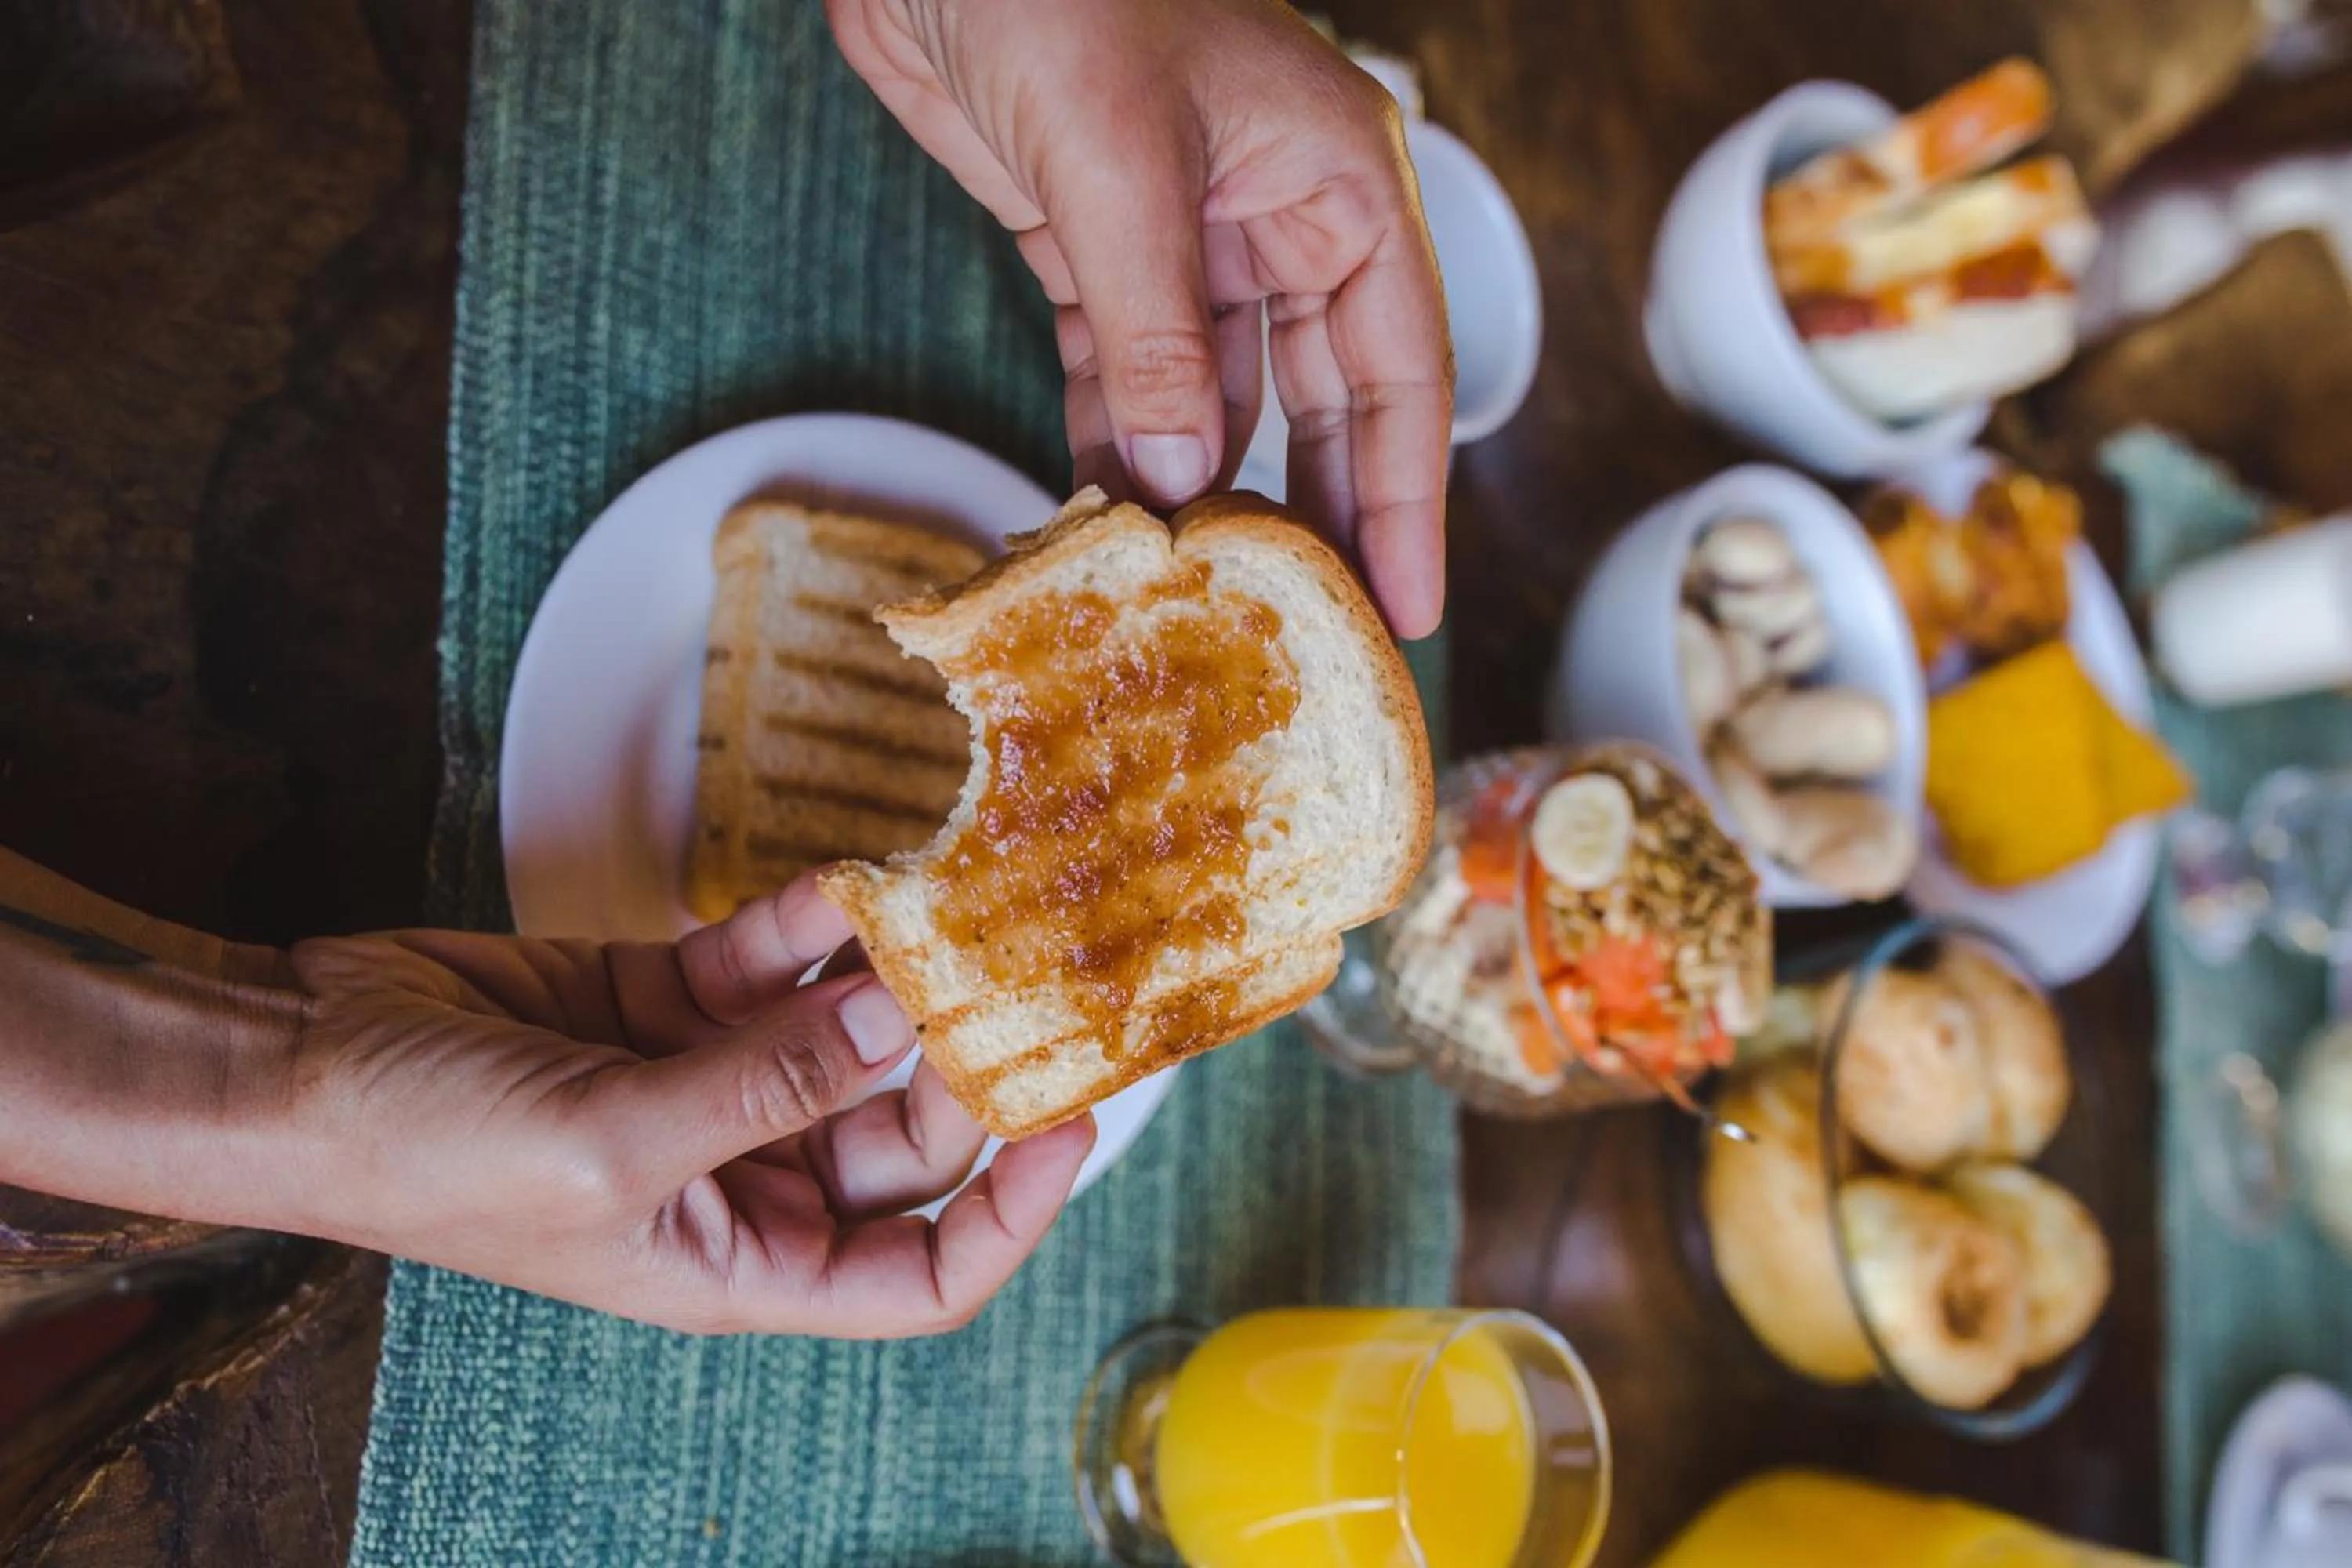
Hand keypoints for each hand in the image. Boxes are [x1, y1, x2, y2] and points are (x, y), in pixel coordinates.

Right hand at [273, 876, 1093, 1334]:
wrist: (296, 1062)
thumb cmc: (426, 1152)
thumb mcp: (611, 1143)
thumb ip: (768, 1085)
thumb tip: (906, 1026)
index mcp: (743, 1263)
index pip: (923, 1271)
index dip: (1012, 1211)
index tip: (1070, 1119)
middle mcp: (745, 1179)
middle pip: (905, 1130)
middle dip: (960, 1055)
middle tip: (1016, 967)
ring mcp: (713, 1083)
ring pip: (853, 1033)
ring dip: (898, 973)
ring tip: (956, 900)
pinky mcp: (673, 997)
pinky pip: (779, 962)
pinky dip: (816, 925)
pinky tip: (851, 883)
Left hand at [830, 0, 1452, 637]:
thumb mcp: (1119, 163)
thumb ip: (1157, 333)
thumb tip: (1181, 482)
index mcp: (1337, 180)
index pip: (1401, 367)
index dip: (1407, 496)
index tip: (1405, 608)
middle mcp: (1279, 214)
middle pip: (1322, 399)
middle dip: (1316, 516)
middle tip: (1313, 638)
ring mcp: (1186, 233)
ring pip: (1218, 396)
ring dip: (1202, 491)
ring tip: (1202, 603)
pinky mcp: (1095, 244)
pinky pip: (1126, 371)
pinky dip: (1118, 442)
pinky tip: (1112, 521)